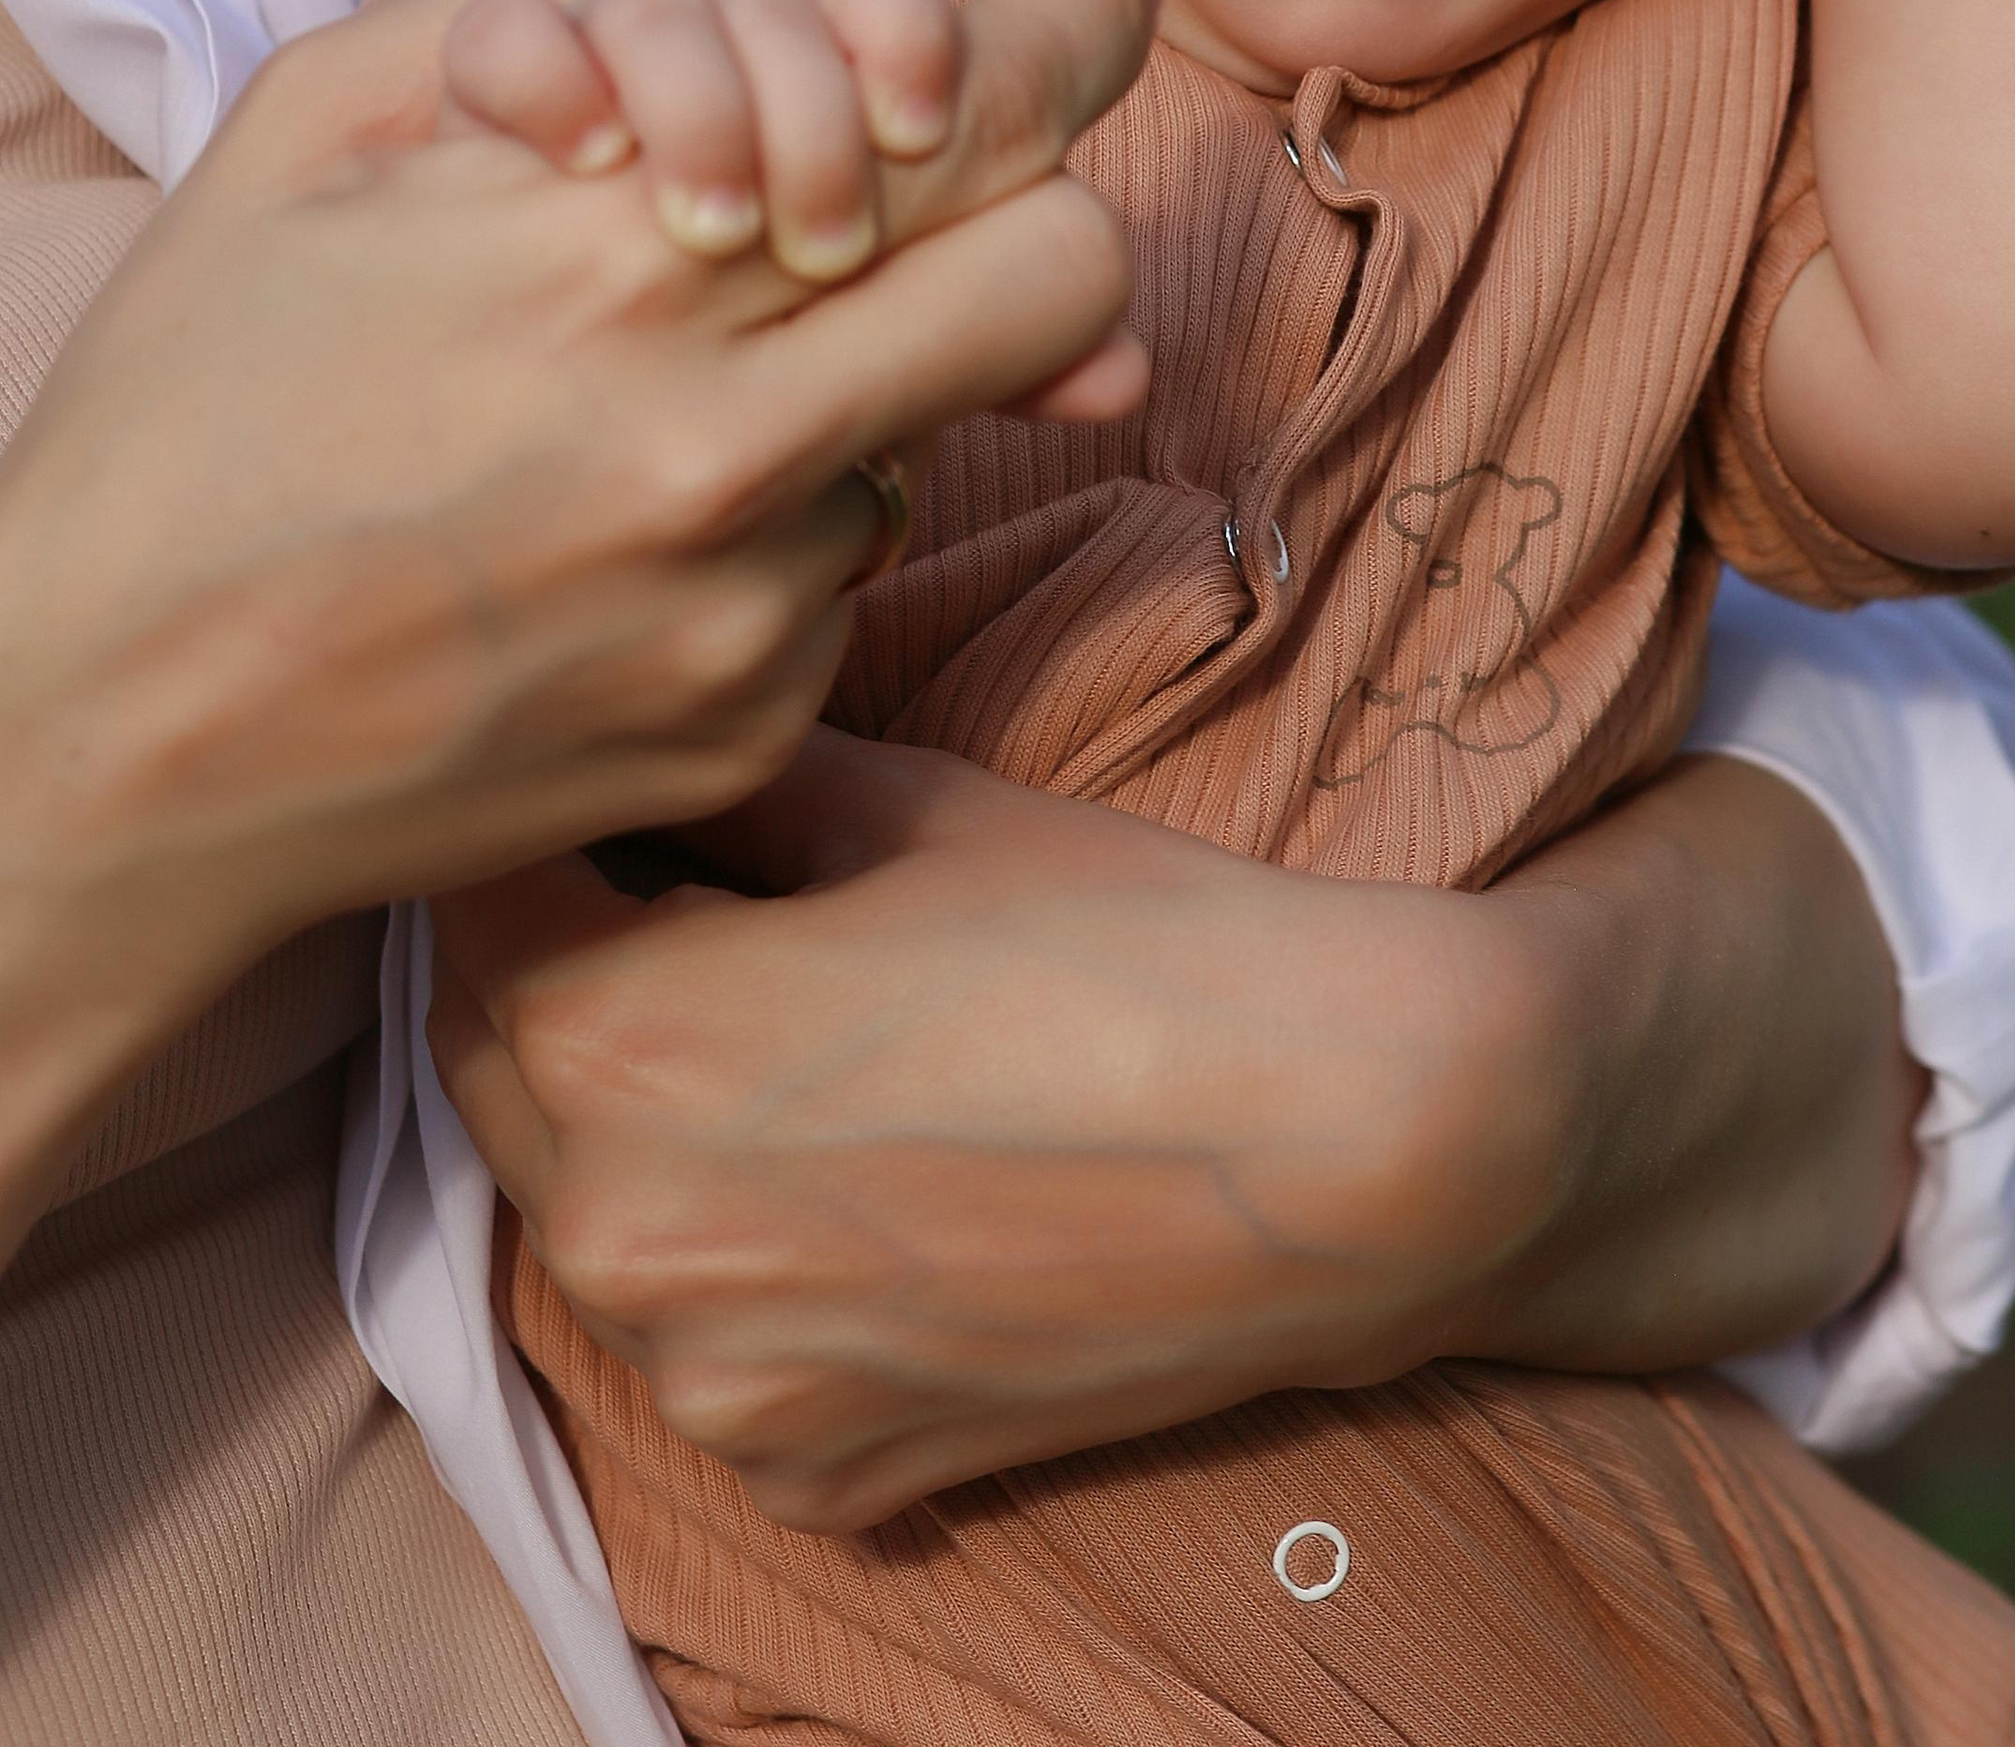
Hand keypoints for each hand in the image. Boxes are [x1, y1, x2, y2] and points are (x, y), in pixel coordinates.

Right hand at [0, 0, 1152, 1199]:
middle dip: (1022, 195)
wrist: (90, 745)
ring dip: (859, 371)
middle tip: (928, 169)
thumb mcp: (330, 122)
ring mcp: (753, 614)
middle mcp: (726, 451)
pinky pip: (851, 560)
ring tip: (653, 391)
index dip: (1071, 29)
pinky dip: (779, 510)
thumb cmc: (191, 406)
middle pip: (1059, 271)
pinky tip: (618, 522)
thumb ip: (591, 4)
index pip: (974, 119)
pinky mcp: (750, 728)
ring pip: (946, 420)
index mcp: (617, 267)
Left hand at [429, 733, 1917, 1532]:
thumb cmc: (1135, 940)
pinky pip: (715, 1353)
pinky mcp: (811, 1470)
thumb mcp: (906, 803)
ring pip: (599, 1222)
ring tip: (798, 1043)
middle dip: (567, 976)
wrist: (1349, 1141)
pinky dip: (754, 1276)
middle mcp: (622, 1237)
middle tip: (678, 897)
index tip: (593, 796)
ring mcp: (714, 1382)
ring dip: (648, 1131)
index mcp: (620, 1037)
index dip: (532, 836)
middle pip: (507, 1073)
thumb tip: (646, 740)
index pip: (469, 911)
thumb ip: (727, 785)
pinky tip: (876, 1189)